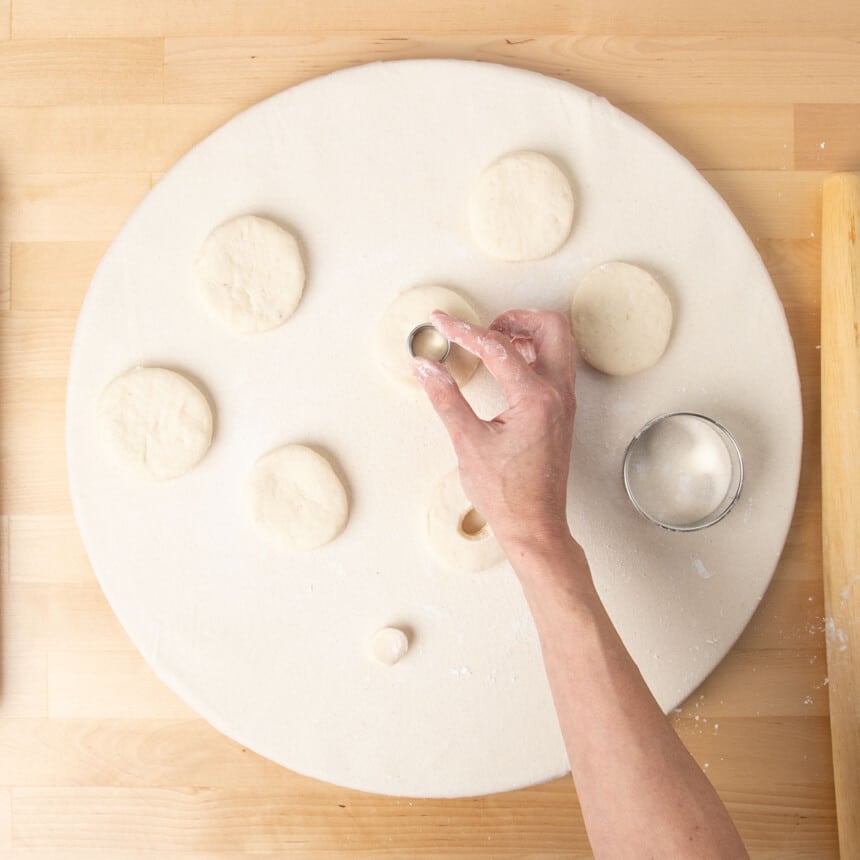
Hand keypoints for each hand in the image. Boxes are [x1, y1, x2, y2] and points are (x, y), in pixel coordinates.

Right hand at [413, 309, 576, 551]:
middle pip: (550, 327)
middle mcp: (558, 395)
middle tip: (482, 327)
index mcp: (536, 400)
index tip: (442, 324)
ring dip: (527, 333)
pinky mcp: (562, 412)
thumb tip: (427, 367)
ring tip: (492, 342)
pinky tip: (506, 367)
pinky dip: (533, 354)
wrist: (534, 525)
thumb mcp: (468, 443)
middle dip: (515, 318)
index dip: (464, 331)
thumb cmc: (507, 494)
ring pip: (558, 344)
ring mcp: (565, 403)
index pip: (498, 347)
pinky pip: (556, 365)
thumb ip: (446, 398)